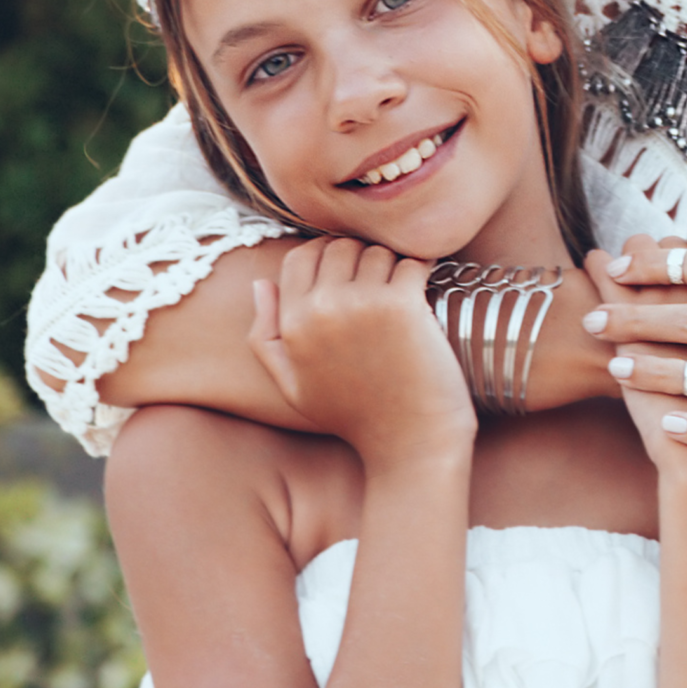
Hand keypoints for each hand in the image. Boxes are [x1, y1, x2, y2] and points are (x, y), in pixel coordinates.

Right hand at [248, 238, 473, 468]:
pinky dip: (423, 270)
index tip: (351, 275)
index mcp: (292, 324)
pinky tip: (425, 290)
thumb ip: (265, 335)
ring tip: (401, 295)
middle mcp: (321, 308)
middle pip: (341, 246)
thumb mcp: (291, 385)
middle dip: (362, 258)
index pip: (301, 256)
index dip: (327, 258)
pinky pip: (412, 261)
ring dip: (393, 266)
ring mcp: (362, 303)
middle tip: (381, 285)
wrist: (409, 441)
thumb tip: (260, 284)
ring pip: (378, 251)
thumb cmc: (353, 416)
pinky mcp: (403, 305)